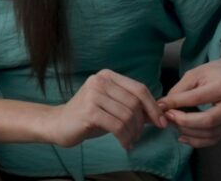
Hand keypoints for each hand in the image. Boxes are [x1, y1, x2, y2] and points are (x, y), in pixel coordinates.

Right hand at [47, 69, 165, 150]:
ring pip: (127, 115)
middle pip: (135, 103)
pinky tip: (124, 144)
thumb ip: (133, 107)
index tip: (162, 122)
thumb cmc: (89, 116)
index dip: (154, 107)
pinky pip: (117, 126)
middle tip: (138, 135)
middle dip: (142, 123)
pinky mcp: (89, 111)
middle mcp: (99, 81)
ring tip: (130, 140)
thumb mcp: (113, 107)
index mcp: (107, 76)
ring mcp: (93, 94)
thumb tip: (162, 113)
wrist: (59, 123)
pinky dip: (125, 138)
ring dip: (133, 133)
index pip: (139, 89)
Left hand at [158, 58, 220, 147]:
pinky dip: (197, 140)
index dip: (176, 104)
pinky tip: (183, 136)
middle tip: (168, 117)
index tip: (161, 106)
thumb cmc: (215, 72)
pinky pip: (215, 138)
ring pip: (211, 133)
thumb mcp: (195, 74)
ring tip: (173, 124)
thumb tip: (163, 106)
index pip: (197, 99)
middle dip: (183, 122)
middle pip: (207, 121)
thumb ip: (179, 91)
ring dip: (188, 132)